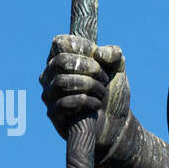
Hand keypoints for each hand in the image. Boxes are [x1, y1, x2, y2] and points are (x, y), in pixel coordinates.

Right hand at [40, 34, 129, 156]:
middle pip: (60, 61)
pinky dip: (86, 102)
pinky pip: (64, 103)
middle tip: (104, 78)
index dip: (82, 47)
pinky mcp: (53, 113)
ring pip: (62, 81)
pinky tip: (97, 105)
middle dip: (88, 67)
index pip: (60, 42)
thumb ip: (114, 54)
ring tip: (102, 92)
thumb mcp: (118, 70)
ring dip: (89, 85)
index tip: (100, 58)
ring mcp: (50, 94)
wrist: (117, 125)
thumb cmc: (112, 94)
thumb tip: (99, 53)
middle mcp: (51, 74)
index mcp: (63, 59)